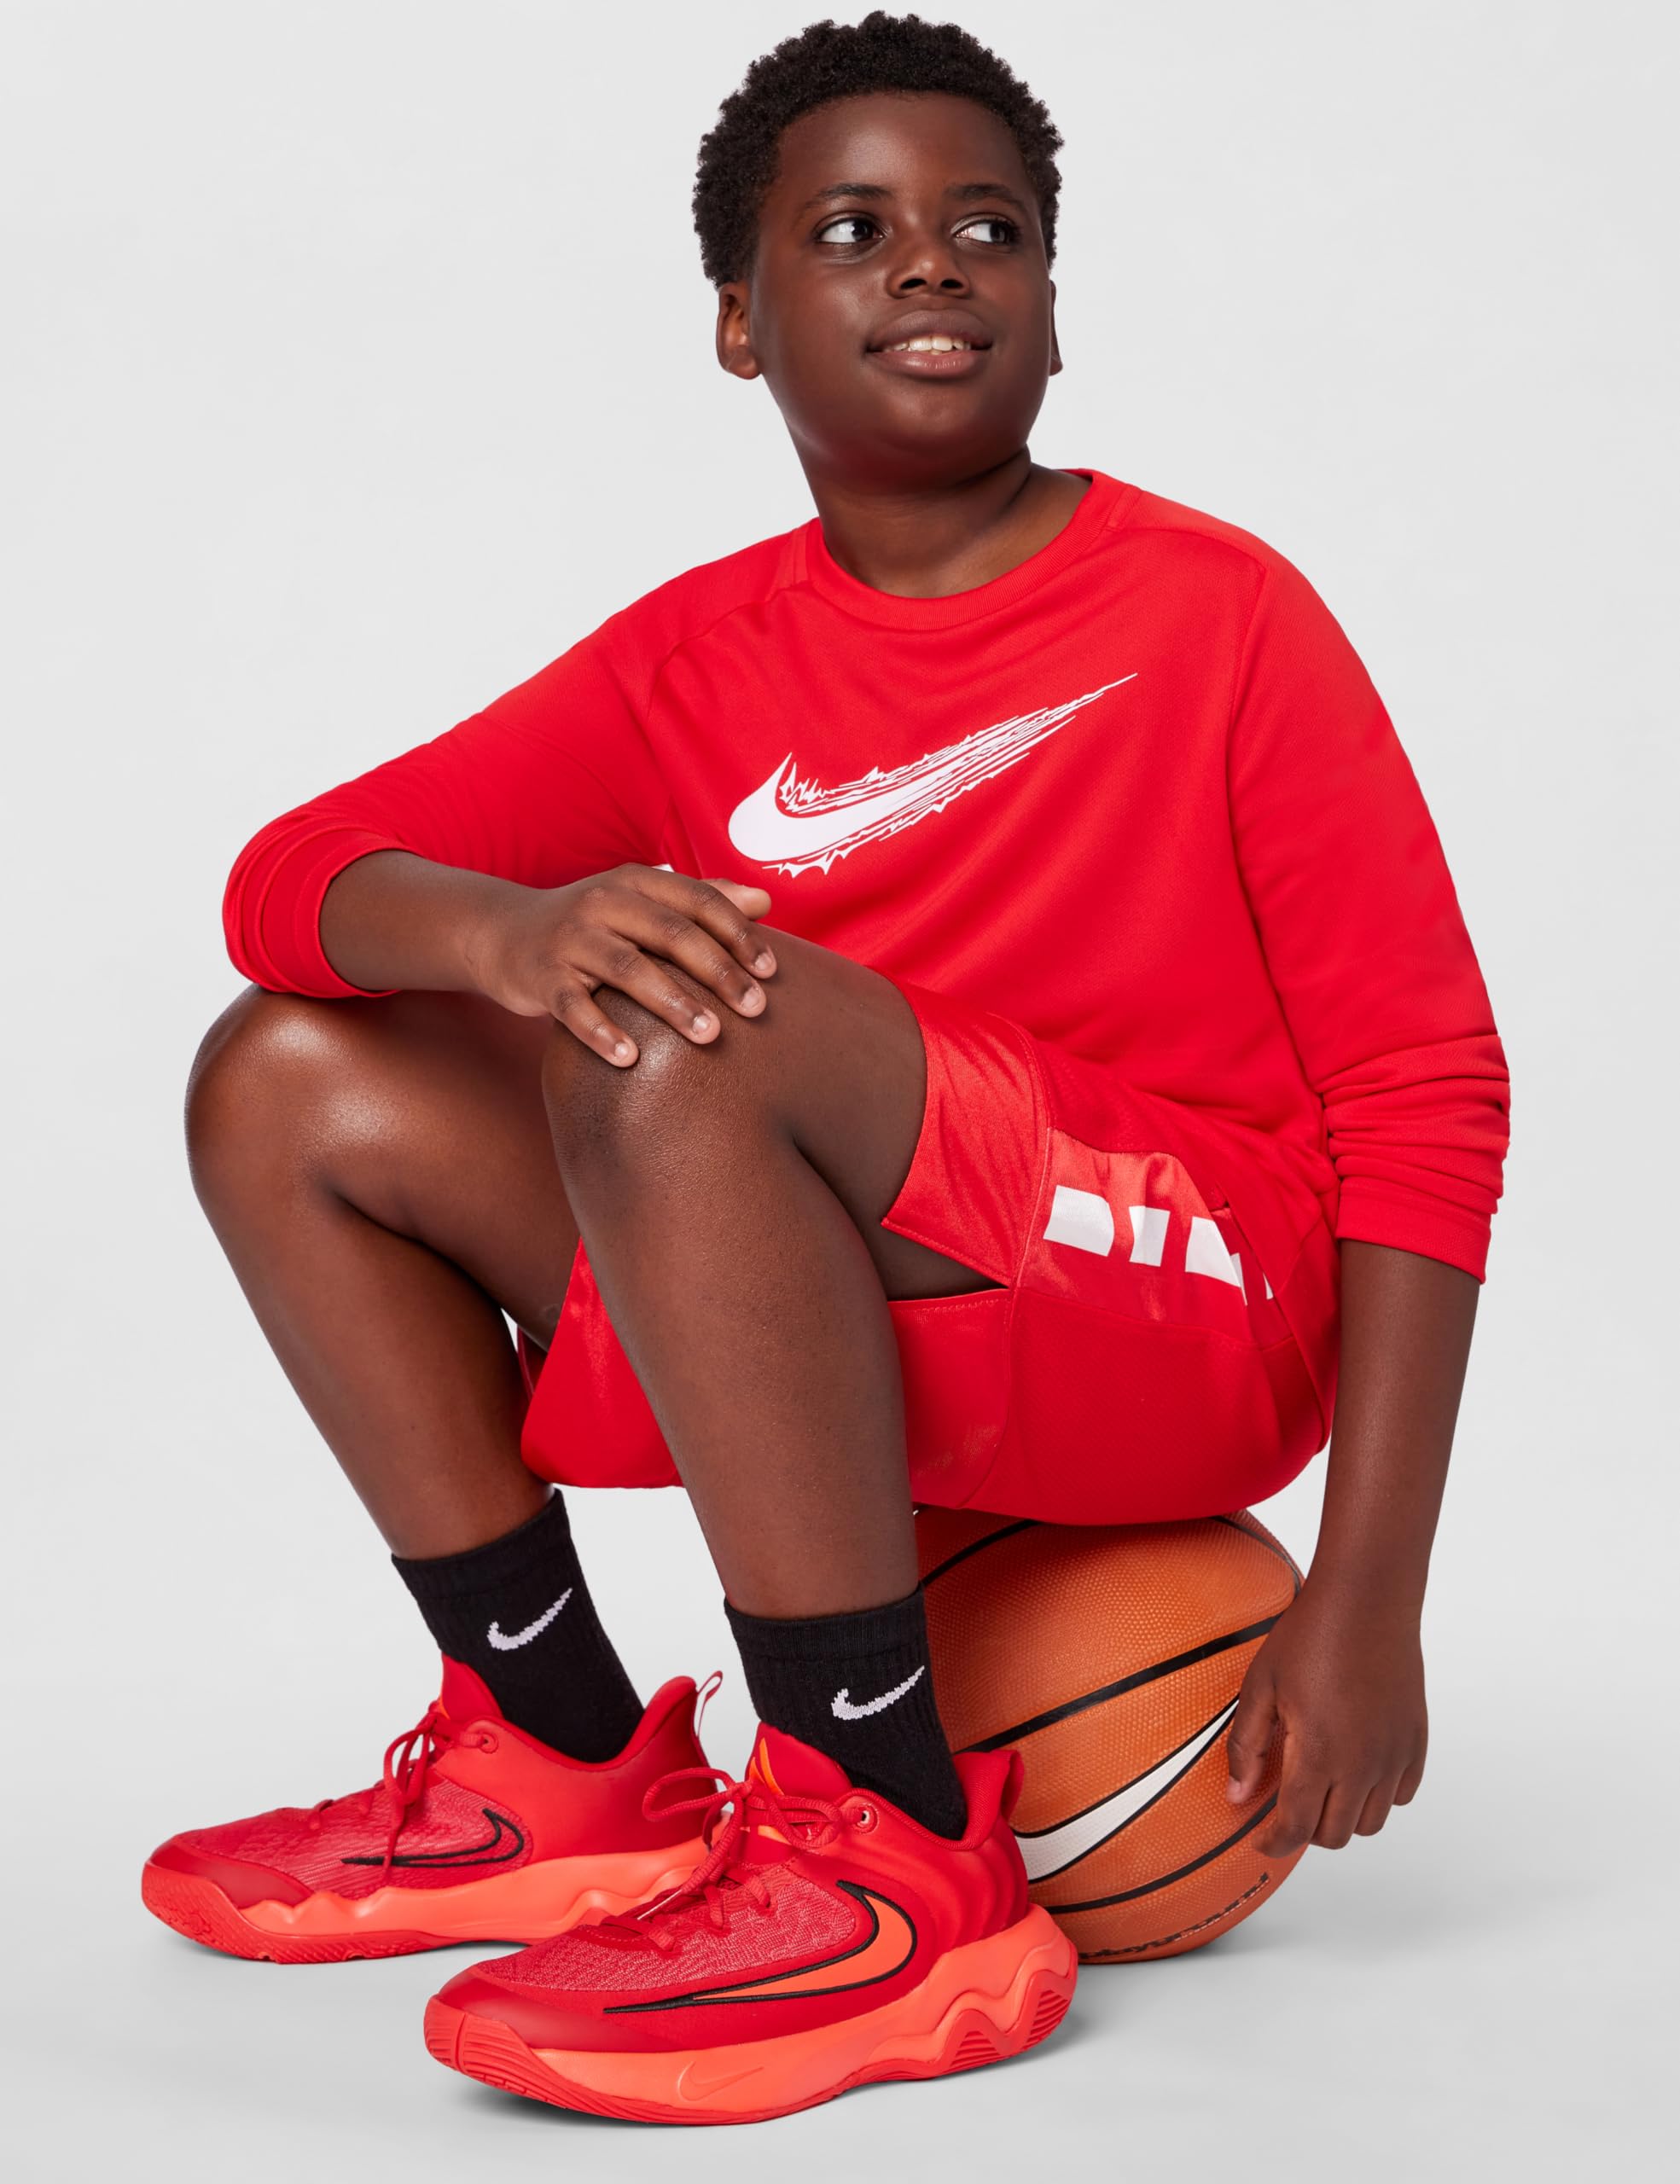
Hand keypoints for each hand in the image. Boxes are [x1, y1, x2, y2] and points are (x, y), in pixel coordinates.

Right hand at [465, 865, 776, 1063]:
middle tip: (756, 1008)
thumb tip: (765, 899)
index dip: (738, 934)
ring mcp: (570, 939)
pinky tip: (629, 1060)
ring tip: (709, 1035)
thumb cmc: (591, 923)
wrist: (501, 932)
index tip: (771, 971)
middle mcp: (605, 903)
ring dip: (671, 1003)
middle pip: (671, 934)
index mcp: (637, 882)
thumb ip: (700, 900)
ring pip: (627, 969)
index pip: (698, 901)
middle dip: (718, 971)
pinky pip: (572, 1006)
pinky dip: (601, 1032)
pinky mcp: (541, 975)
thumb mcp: (641, 901)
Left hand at [1225, 1579, 1427, 1856]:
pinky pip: (1401, 1795)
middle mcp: (1362, 1765)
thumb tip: (1237, 1796)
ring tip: (1321, 1783)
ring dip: (1342, 1815)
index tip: (1259, 1840)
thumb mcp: (1262, 1685)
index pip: (1297, 1829)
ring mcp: (1394, 1756)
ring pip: (1370, 1822)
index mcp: (1318, 1754)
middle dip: (1305, 1830)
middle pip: (1335, 1835)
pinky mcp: (1416, 1742)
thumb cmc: (1311, 1635)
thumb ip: (1247, 1746)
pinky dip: (1378, 1795)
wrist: (1368, 1600)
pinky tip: (1355, 1766)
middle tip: (1286, 1804)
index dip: (1273, 1844)